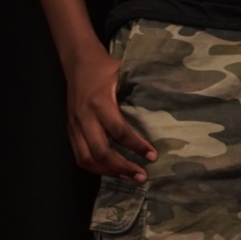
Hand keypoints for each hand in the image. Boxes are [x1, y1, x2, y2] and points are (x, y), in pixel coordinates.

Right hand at [66, 43, 151, 180]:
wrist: (77, 61)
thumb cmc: (106, 67)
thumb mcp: (124, 72)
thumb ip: (141, 86)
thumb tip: (171, 99)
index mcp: (100, 102)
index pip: (119, 131)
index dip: (136, 146)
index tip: (153, 155)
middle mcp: (84, 117)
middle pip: (101, 151)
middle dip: (122, 167)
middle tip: (142, 176)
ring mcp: (74, 125)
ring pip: (86, 158)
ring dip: (107, 171)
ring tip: (128, 178)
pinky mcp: (69, 130)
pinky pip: (79, 155)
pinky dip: (94, 167)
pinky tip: (111, 171)